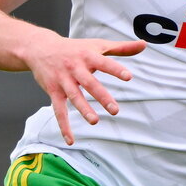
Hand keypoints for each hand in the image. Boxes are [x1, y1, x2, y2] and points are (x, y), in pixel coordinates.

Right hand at [25, 33, 146, 145]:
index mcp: (88, 56)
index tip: (128, 77)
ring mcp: (63, 81)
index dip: (115, 69)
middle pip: (89, 83)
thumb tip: (144, 45)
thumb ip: (121, 48)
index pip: (104, 63)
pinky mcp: (53, 92)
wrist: (40, 48)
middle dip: (102, 96)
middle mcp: (75, 68)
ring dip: (83, 109)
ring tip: (95, 121)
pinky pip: (59, 110)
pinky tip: (71, 140)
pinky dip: (64, 126)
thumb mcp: (97, 45)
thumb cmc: (75, 48)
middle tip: (115, 110)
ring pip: (74, 97)